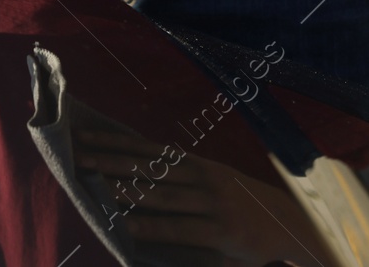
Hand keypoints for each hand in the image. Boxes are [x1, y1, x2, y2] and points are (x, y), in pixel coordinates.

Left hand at [75, 126, 316, 263]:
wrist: (291, 225)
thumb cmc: (241, 205)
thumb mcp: (212, 183)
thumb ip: (179, 178)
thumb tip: (134, 174)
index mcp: (195, 164)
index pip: (145, 149)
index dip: (113, 142)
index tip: (83, 137)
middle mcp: (201, 177)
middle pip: (146, 167)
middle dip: (109, 160)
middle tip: (77, 156)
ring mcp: (211, 203)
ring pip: (160, 195)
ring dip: (124, 190)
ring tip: (94, 186)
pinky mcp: (221, 231)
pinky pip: (180, 228)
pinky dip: (153, 227)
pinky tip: (129, 226)